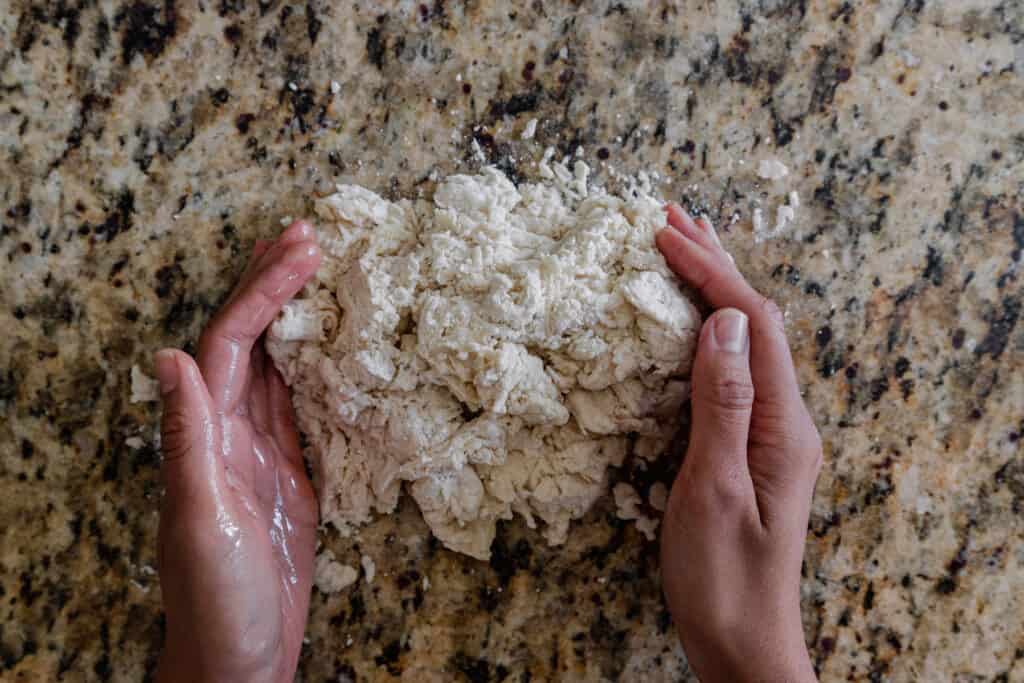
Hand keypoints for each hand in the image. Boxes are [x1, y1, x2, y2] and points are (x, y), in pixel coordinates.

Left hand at [154, 221, 321, 682]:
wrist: (240, 662)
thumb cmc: (216, 601)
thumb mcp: (199, 521)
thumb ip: (187, 440)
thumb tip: (170, 357)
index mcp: (205, 436)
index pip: (233, 343)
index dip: (264, 292)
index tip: (304, 250)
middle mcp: (228, 433)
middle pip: (250, 340)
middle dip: (273, 282)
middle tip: (309, 232)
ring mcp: (261, 453)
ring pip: (276, 365)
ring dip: (294, 314)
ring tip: (320, 269)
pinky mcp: (292, 476)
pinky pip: (302, 407)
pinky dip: (316, 368)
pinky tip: (333, 346)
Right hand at [655, 206, 821, 682]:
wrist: (743, 643)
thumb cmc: (723, 578)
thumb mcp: (714, 490)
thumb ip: (723, 403)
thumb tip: (726, 319)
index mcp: (783, 425)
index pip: (754, 324)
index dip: (711, 272)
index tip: (665, 233)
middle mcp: (786, 420)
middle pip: (758, 323)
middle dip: (716, 264)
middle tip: (675, 215)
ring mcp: (771, 434)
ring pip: (748, 342)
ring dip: (715, 289)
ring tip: (685, 246)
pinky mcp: (752, 448)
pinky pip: (735, 370)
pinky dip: (710, 329)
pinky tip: (694, 321)